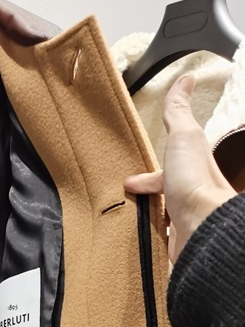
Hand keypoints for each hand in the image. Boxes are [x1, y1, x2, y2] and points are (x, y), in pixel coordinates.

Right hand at [124, 74, 235, 262]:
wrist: (201, 228)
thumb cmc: (194, 183)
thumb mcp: (184, 137)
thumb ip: (178, 112)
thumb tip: (186, 79)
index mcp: (192, 173)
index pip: (166, 174)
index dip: (147, 178)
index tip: (129, 183)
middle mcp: (191, 199)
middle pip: (164, 199)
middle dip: (146, 200)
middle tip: (125, 205)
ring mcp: (184, 225)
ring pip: (161, 222)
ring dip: (145, 222)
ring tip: (125, 227)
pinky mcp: (176, 247)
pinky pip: (158, 245)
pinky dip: (147, 244)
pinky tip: (135, 247)